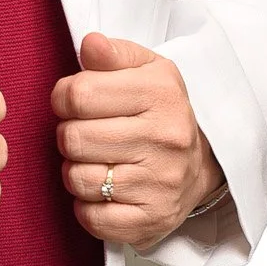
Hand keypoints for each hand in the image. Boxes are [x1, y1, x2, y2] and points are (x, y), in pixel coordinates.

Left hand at [53, 32, 224, 250]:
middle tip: (86, 134)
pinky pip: (91, 218)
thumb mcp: (144, 69)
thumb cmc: (159, 110)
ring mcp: (160, 184)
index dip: (63, 97)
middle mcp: (165, 139)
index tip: (75, 102)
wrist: (203, 163)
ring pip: (77, 179)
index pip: (77, 94)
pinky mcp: (152, 221)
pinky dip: (87, 206)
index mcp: (160, 94)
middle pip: (72, 138)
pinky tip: (104, 191)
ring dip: (76, 171)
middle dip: (69, 135)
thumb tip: (90, 44)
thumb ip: (112, 54)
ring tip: (96, 161)